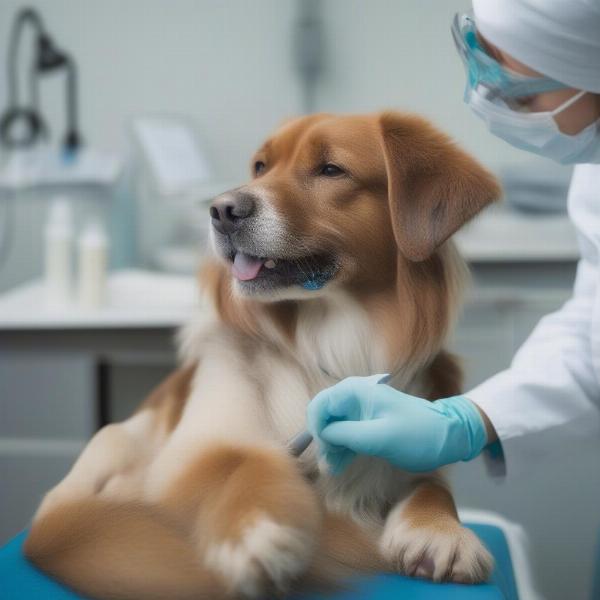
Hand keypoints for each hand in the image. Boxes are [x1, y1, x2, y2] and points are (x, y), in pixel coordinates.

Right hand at [306, 375, 486, 473]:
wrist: (447, 436)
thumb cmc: (418, 434)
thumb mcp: (380, 437)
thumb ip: (347, 434)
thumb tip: (322, 435)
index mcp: (355, 392)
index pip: (319, 405)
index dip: (315, 428)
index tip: (324, 450)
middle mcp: (354, 398)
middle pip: (324, 417)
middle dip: (323, 440)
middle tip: (329, 465)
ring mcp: (360, 412)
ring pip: (333, 428)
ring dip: (330, 448)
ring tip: (333, 470)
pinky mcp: (366, 425)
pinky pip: (345, 436)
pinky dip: (340, 450)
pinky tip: (339, 466)